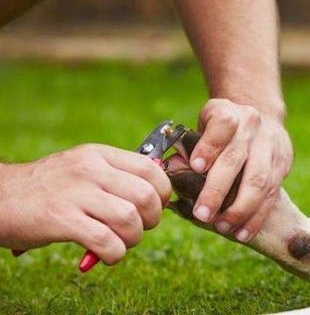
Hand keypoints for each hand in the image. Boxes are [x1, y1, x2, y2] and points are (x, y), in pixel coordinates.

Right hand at [0, 144, 170, 264]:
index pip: (151, 168)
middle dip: (152, 219)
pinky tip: (106, 254)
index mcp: (99, 155)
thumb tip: (158, 193)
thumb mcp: (82, 168)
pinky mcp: (61, 220)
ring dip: (133, 238)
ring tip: (120, 242)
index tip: (155, 206)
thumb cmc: (48, 188)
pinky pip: (106, 241)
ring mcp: (75, 194)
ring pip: (129, 218)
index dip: (162, 192)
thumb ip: (116, 176)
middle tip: (139, 227)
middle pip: (146, 195)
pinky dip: (115, 253)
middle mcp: (90, 170)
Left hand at [188, 98, 292, 241]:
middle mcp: (252, 126)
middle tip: (202, 214)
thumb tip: (173, 169)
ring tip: (222, 226)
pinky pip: (271, 195)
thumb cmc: (221, 130)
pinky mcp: (282, 164)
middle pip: (236, 159)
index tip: (196, 166)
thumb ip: (189, 148)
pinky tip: (242, 232)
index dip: (209, 146)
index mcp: (228, 112)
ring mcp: (270, 145)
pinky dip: (256, 217)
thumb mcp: (203, 127)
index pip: (222, 125)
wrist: (261, 118)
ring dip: (240, 209)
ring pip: (259, 181)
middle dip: (217, 190)